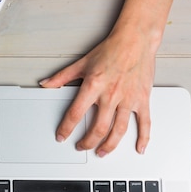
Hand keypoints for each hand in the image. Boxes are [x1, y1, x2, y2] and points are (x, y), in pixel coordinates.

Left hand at [40, 30, 154, 156]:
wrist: (136, 39)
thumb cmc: (112, 49)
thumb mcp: (82, 63)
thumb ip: (62, 77)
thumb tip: (46, 84)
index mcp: (94, 86)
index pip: (75, 114)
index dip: (66, 129)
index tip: (62, 137)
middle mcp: (111, 95)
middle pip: (98, 128)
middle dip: (87, 142)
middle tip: (82, 146)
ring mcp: (128, 99)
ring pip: (118, 130)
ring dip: (109, 145)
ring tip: (102, 152)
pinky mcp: (142, 99)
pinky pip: (144, 122)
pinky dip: (143, 137)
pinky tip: (139, 148)